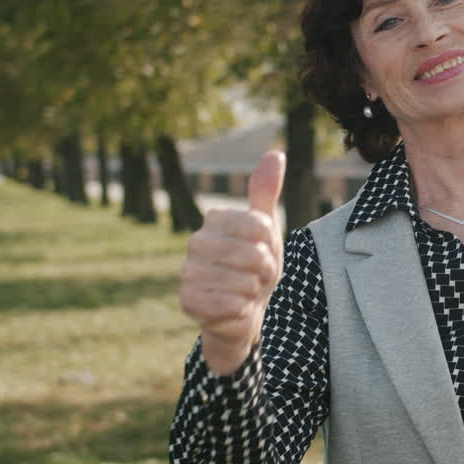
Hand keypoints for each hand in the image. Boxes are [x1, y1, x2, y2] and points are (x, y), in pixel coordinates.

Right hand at [178, 151, 285, 375]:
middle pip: (254, 255)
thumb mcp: (266, 229)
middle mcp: (197, 241)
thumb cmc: (255, 265)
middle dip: (265, 272)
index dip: (271, 245)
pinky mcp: (187, 300)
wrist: (242, 308)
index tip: (264, 251)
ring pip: (243, 282)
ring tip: (245, 291)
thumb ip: (266, 193)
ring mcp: (188, 270)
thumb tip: (276, 153)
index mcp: (215, 219)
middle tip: (257, 276)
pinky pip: (230, 305)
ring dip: (253, 292)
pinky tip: (234, 307)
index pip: (261, 226)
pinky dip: (241, 310)